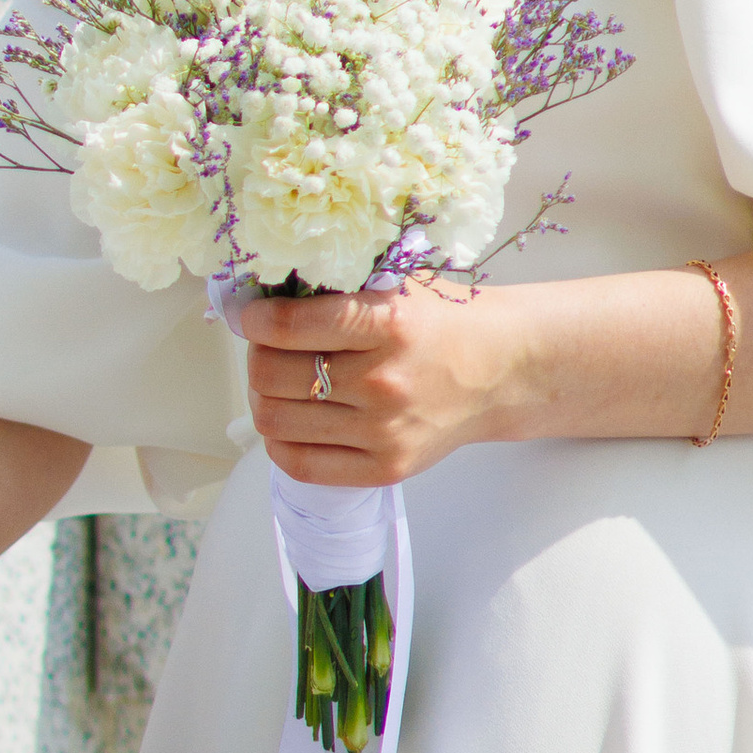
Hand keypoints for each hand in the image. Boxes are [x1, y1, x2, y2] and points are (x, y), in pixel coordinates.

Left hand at [240, 281, 518, 486]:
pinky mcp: (385, 467)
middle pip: (270, 376)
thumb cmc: (439, 322)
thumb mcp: (395, 284)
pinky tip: (293, 418)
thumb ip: (335, 286)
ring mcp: (384, 431)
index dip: (254, 320)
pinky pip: (299, 463)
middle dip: (257, 356)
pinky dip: (280, 440)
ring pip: (275, 420)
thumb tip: (259, 297)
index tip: (253, 316)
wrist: (499, 370)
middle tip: (267, 347)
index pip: (287, 327)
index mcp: (388, 323)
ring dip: (263, 396)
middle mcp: (384, 380)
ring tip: (279, 381)